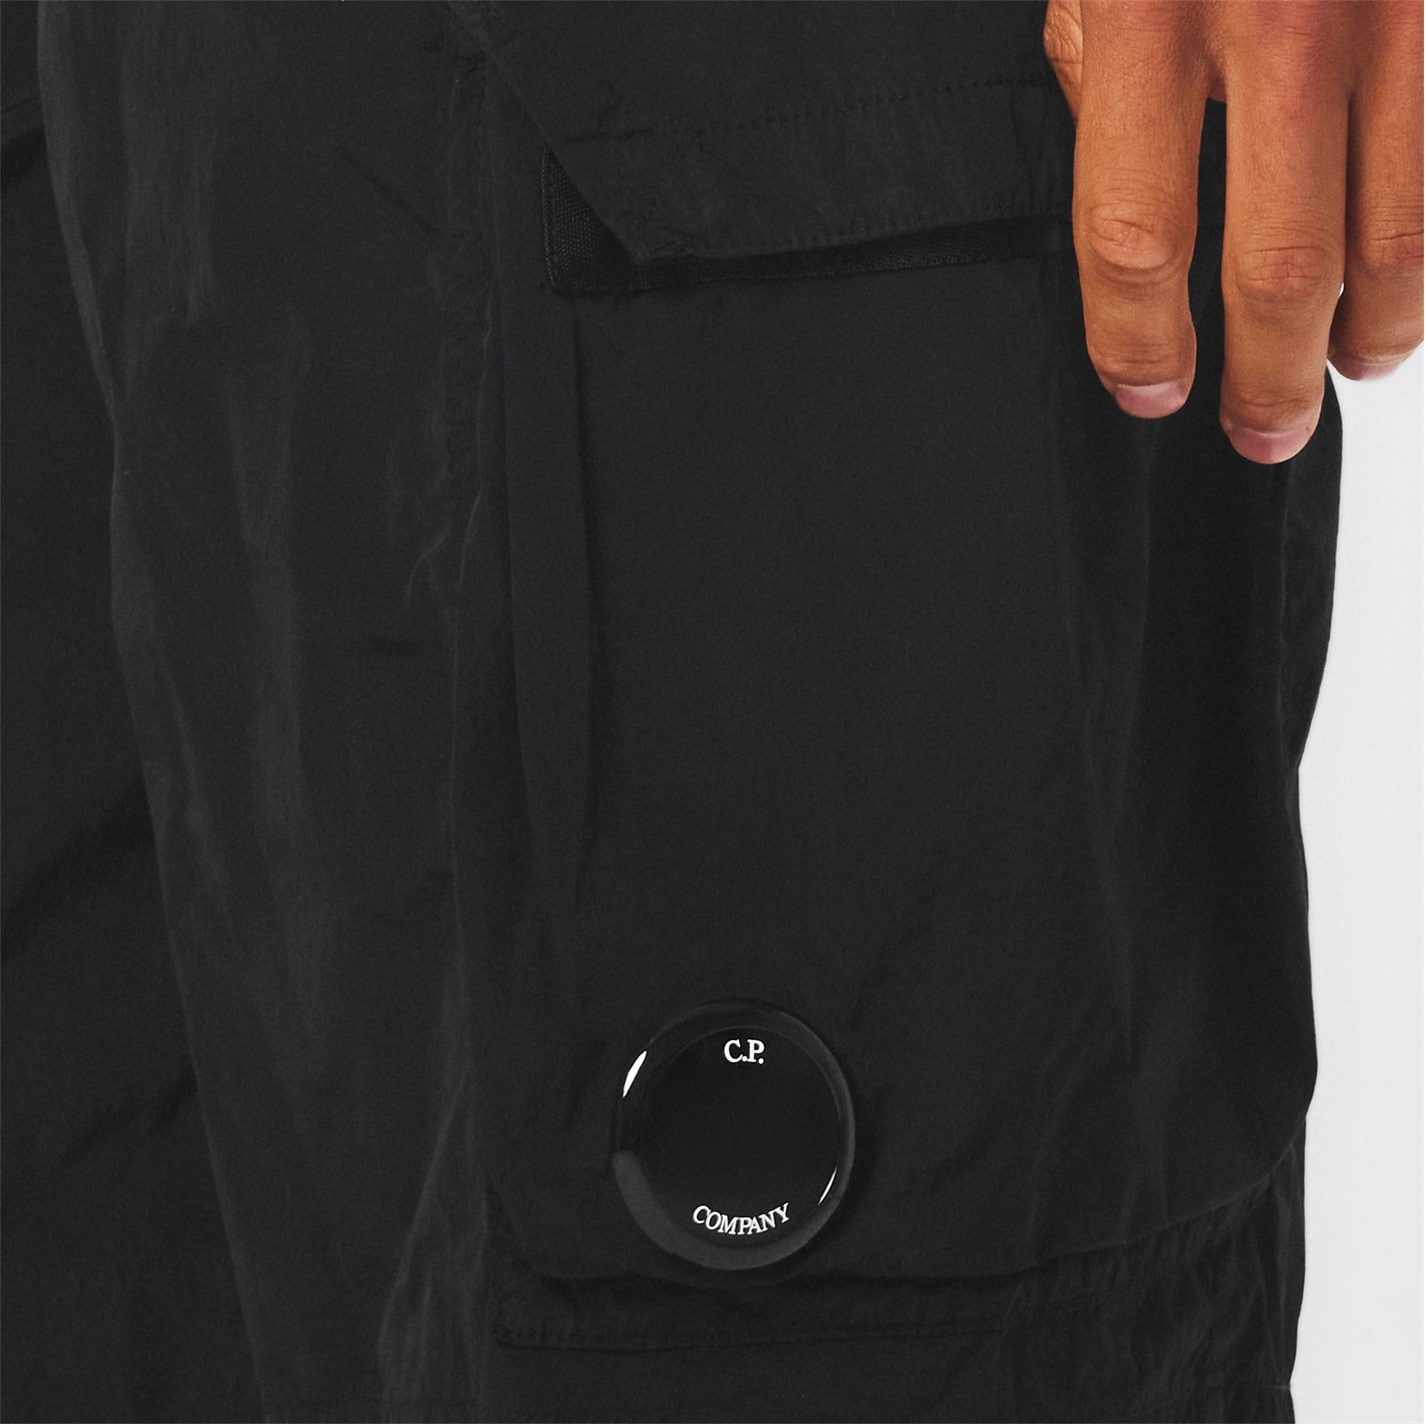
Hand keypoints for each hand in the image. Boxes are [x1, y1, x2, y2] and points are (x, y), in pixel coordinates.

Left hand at [1043, 0, 1421, 463]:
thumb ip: (1099, 84)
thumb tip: (1125, 220)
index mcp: (1147, 17)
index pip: (1134, 236)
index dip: (1137, 341)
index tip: (1147, 391)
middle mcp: (1281, 14)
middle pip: (1280, 266)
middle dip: (1271, 378)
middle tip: (1263, 432)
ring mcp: (1395, 9)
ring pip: (1399, 235)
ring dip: (1379, 328)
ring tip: (1354, 363)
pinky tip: (1406, 281)